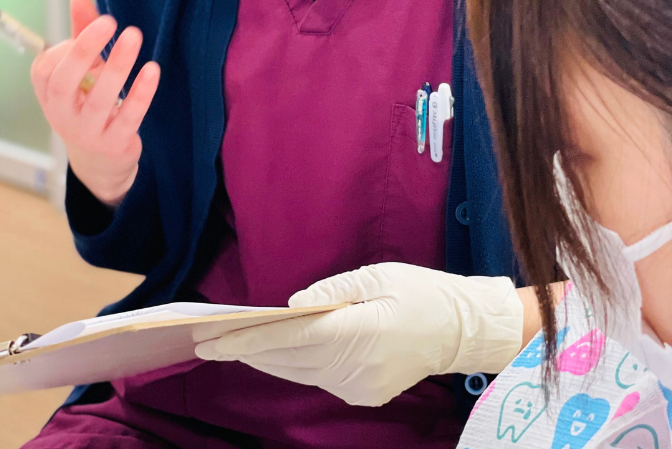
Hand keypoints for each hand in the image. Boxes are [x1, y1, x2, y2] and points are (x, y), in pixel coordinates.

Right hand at [31, 0, 160, 207]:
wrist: (100, 162)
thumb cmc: (89, 105)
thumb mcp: (82, 74)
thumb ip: (81, 36)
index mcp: (49, 95)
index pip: (45, 69)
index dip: (66, 48)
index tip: (95, 31)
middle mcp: (62, 114)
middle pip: (64, 82)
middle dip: (83, 49)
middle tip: (109, 21)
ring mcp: (87, 132)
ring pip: (99, 99)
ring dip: (118, 66)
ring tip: (134, 35)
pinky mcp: (114, 143)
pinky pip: (128, 117)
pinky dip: (140, 93)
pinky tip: (153, 69)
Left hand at [194, 262, 525, 406]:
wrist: (463, 330)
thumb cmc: (424, 293)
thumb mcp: (381, 276)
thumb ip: (333, 291)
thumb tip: (291, 307)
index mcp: (359, 332)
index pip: (290, 339)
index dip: (247, 340)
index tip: (212, 338)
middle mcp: (355, 367)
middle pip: (287, 360)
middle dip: (246, 349)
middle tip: (208, 339)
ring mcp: (359, 386)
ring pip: (299, 373)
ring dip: (267, 358)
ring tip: (234, 343)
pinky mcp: (364, 395)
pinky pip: (319, 378)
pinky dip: (296, 365)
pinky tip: (279, 352)